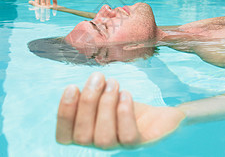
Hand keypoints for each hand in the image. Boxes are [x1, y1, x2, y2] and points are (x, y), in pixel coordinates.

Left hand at [28, 0, 57, 21]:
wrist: (53, 20)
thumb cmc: (44, 16)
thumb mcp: (39, 9)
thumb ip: (35, 5)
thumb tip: (29, 1)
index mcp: (39, 10)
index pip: (37, 2)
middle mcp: (43, 8)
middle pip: (42, 0)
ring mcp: (49, 8)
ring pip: (48, 1)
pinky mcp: (55, 9)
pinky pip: (54, 4)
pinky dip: (54, 0)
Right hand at [56, 73, 184, 148]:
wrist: (157, 116)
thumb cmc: (125, 105)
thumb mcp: (104, 98)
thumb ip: (91, 96)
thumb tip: (85, 84)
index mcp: (86, 134)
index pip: (64, 135)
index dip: (65, 113)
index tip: (72, 87)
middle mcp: (99, 147)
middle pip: (82, 136)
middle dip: (88, 102)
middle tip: (98, 77)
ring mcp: (119, 149)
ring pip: (103, 138)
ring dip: (106, 104)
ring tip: (113, 83)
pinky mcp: (141, 145)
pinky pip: (128, 137)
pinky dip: (124, 114)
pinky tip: (126, 95)